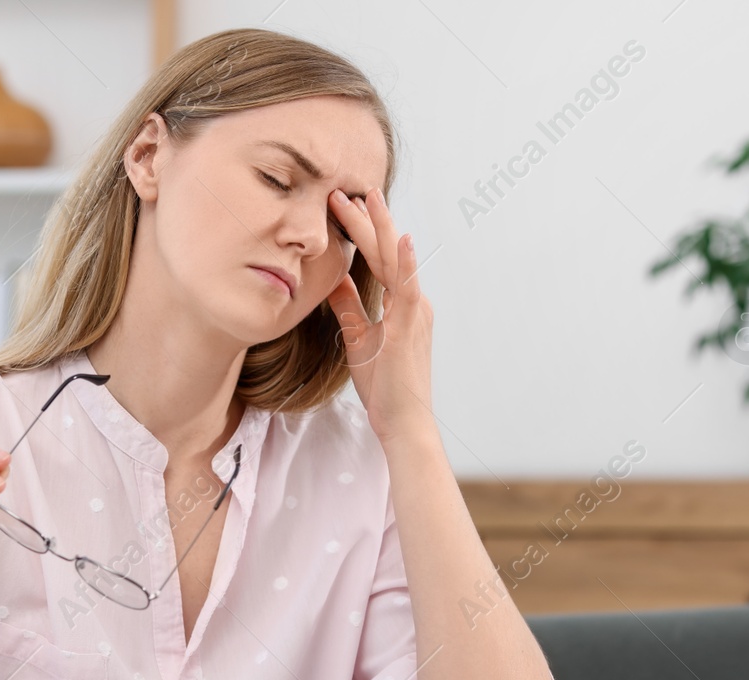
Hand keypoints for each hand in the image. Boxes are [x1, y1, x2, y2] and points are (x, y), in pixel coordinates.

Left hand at [323, 185, 434, 442]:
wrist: (403, 421)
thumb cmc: (383, 386)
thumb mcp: (359, 338)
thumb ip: (350, 307)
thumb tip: (333, 280)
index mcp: (402, 303)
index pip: (379, 258)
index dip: (362, 231)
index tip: (344, 205)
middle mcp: (412, 301)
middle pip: (388, 252)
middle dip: (368, 220)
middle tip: (347, 189)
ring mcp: (414, 311)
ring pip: (395, 261)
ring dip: (379, 229)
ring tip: (366, 198)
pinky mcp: (411, 326)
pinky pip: (409, 289)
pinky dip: (407, 262)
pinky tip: (402, 238)